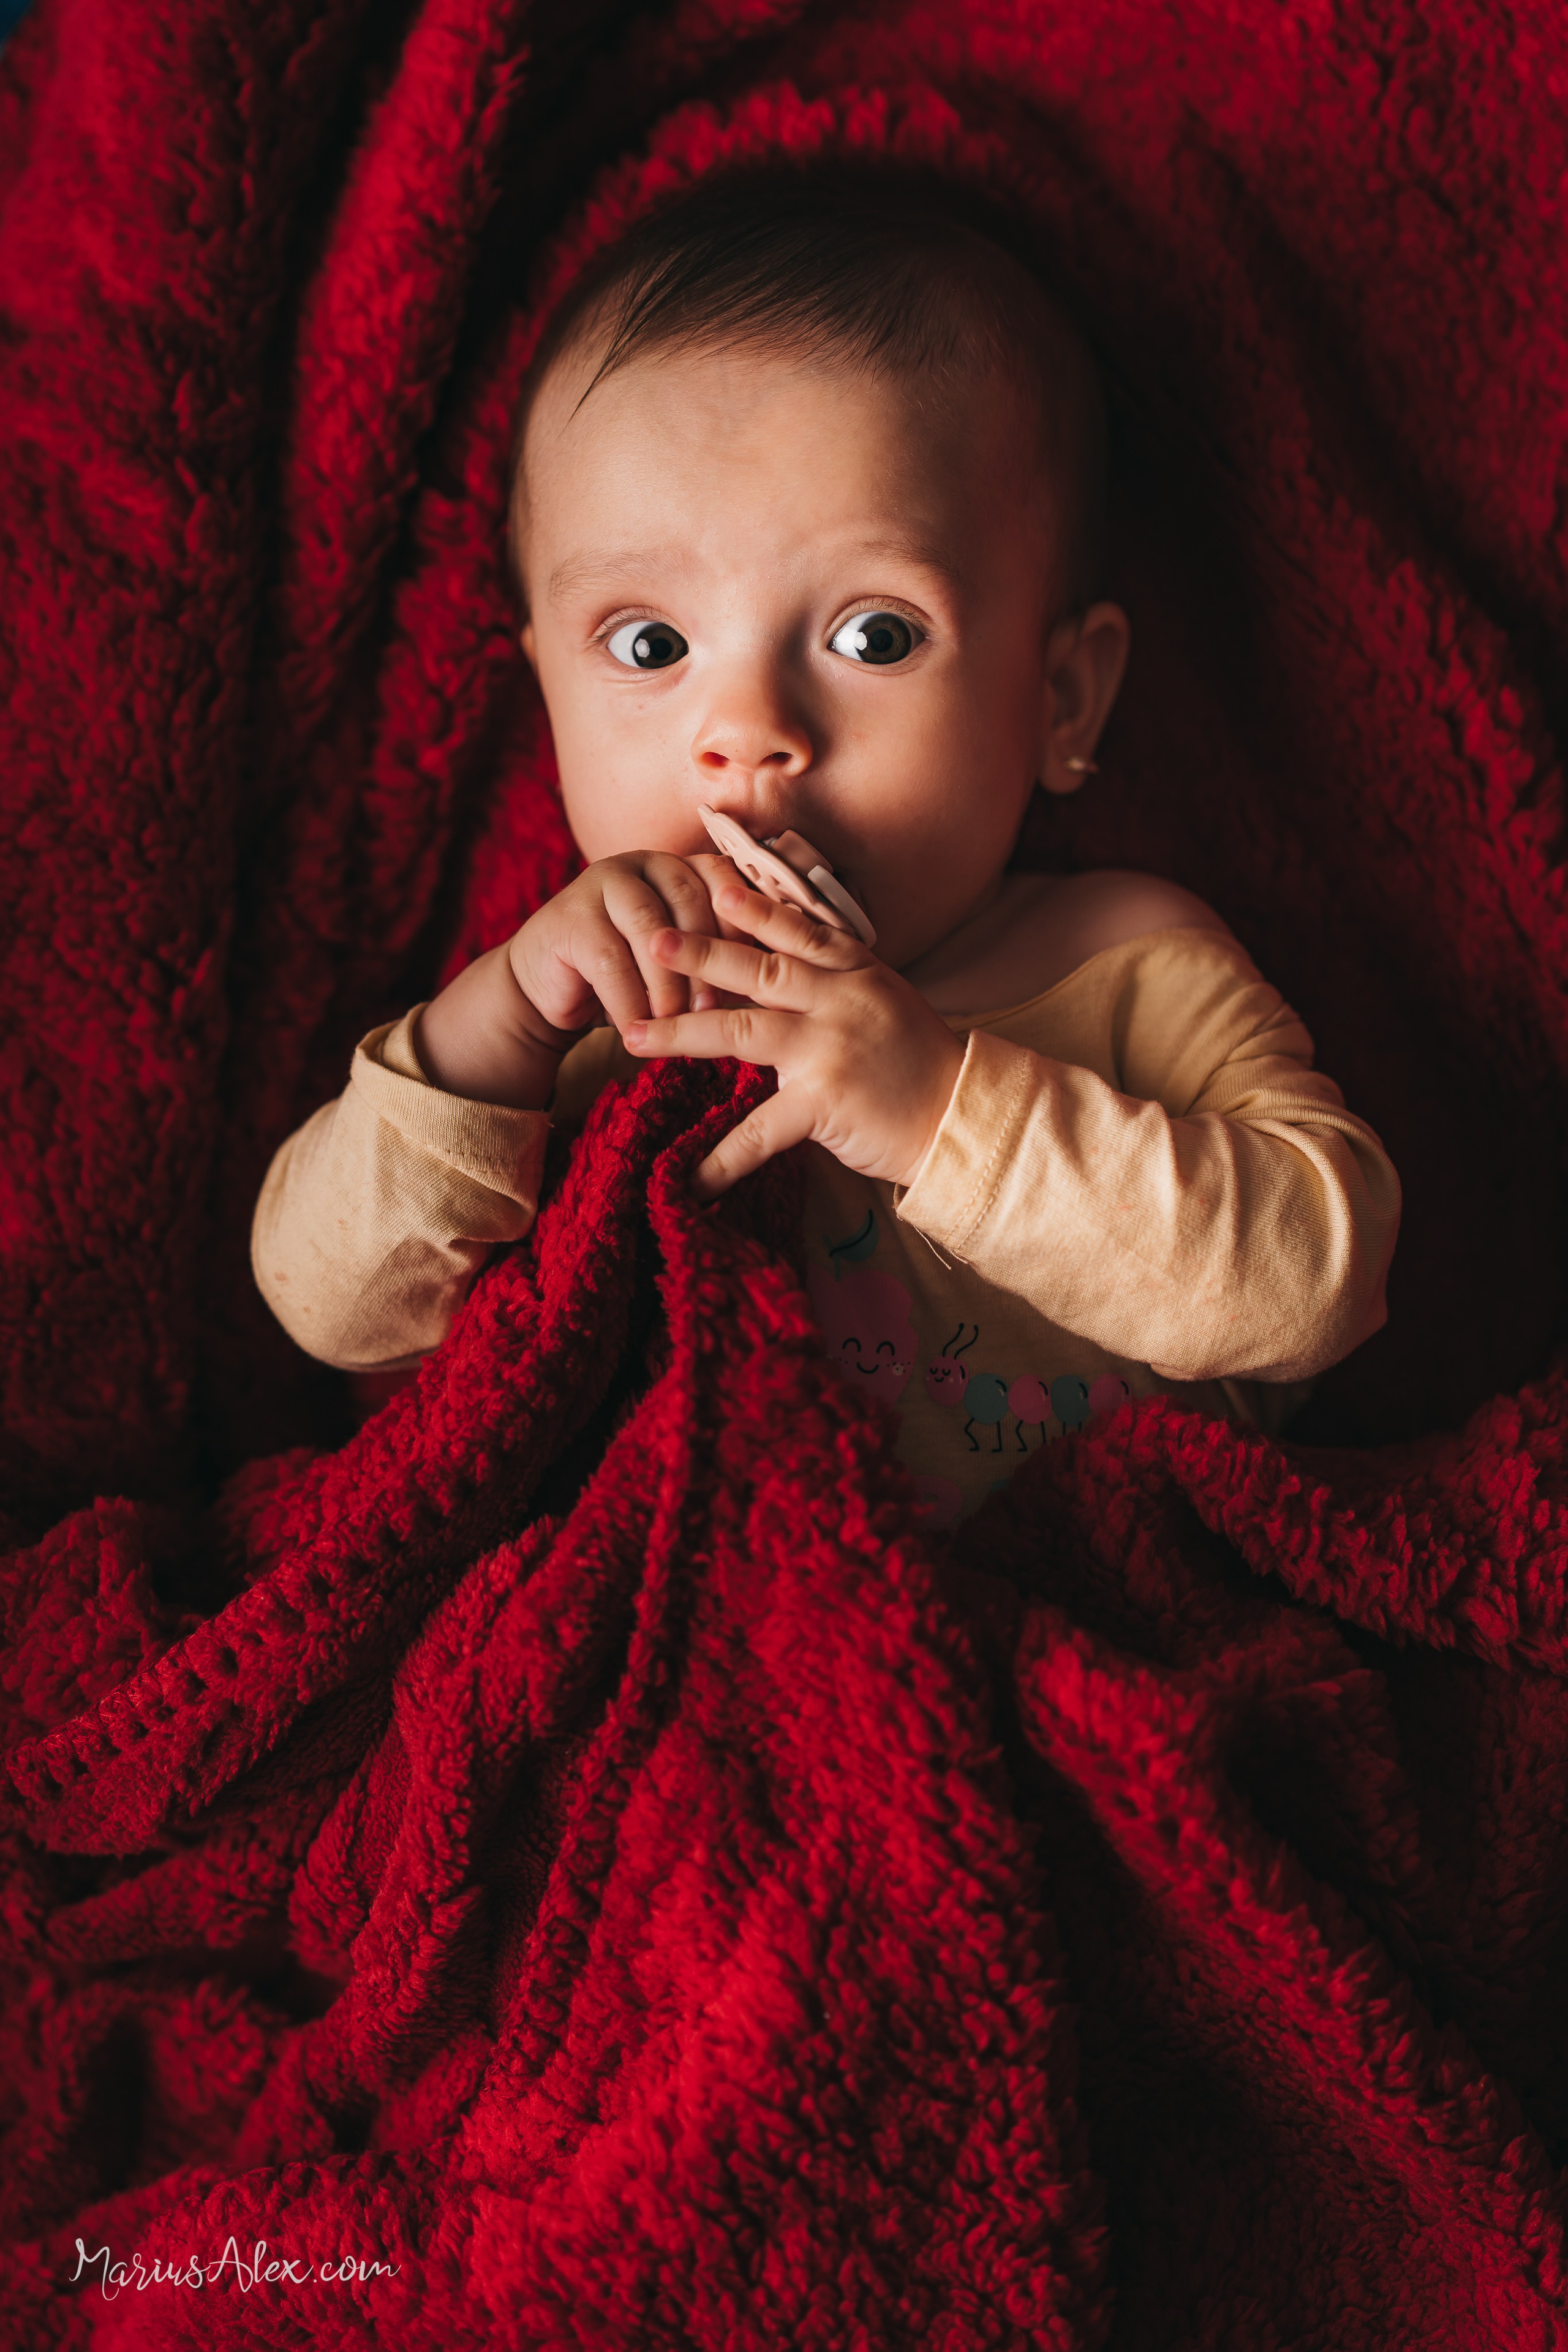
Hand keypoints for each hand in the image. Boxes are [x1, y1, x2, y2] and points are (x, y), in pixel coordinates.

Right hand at [414, 851, 746, 1109]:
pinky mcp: (570, 916)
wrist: (550, 990)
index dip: (742, 921)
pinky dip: (629, 1001)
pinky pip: (611, 960)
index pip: (723, 878)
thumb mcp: (680, 965)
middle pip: (689, 899)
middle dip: (707, 960)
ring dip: (669, 985)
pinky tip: (637, 1031)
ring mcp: (602, 883)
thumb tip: (777, 985)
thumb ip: (718, 957)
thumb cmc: (630, 980)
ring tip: (677, 1026)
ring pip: (651, 930)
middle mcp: (643, 864)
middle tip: (716, 1012)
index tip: (757, 969)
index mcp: (679, 867)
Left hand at [621, 884, 965, 1198]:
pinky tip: (690, 1177)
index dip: (753, 909)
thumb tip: (785, 968)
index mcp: (857, 973)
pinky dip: (723, 1157)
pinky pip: (760, 1129)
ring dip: (681, 1033)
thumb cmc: (921, 1065)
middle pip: (760, 970)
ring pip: (742, 1030)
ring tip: (632, 1037)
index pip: (799, 931)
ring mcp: (831, 1049)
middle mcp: (842, 1000)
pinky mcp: (826, 1103)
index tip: (710, 885)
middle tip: (654, 940)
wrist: (965, 1118)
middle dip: (702, 954)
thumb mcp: (886, 1004)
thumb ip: (839, 984)